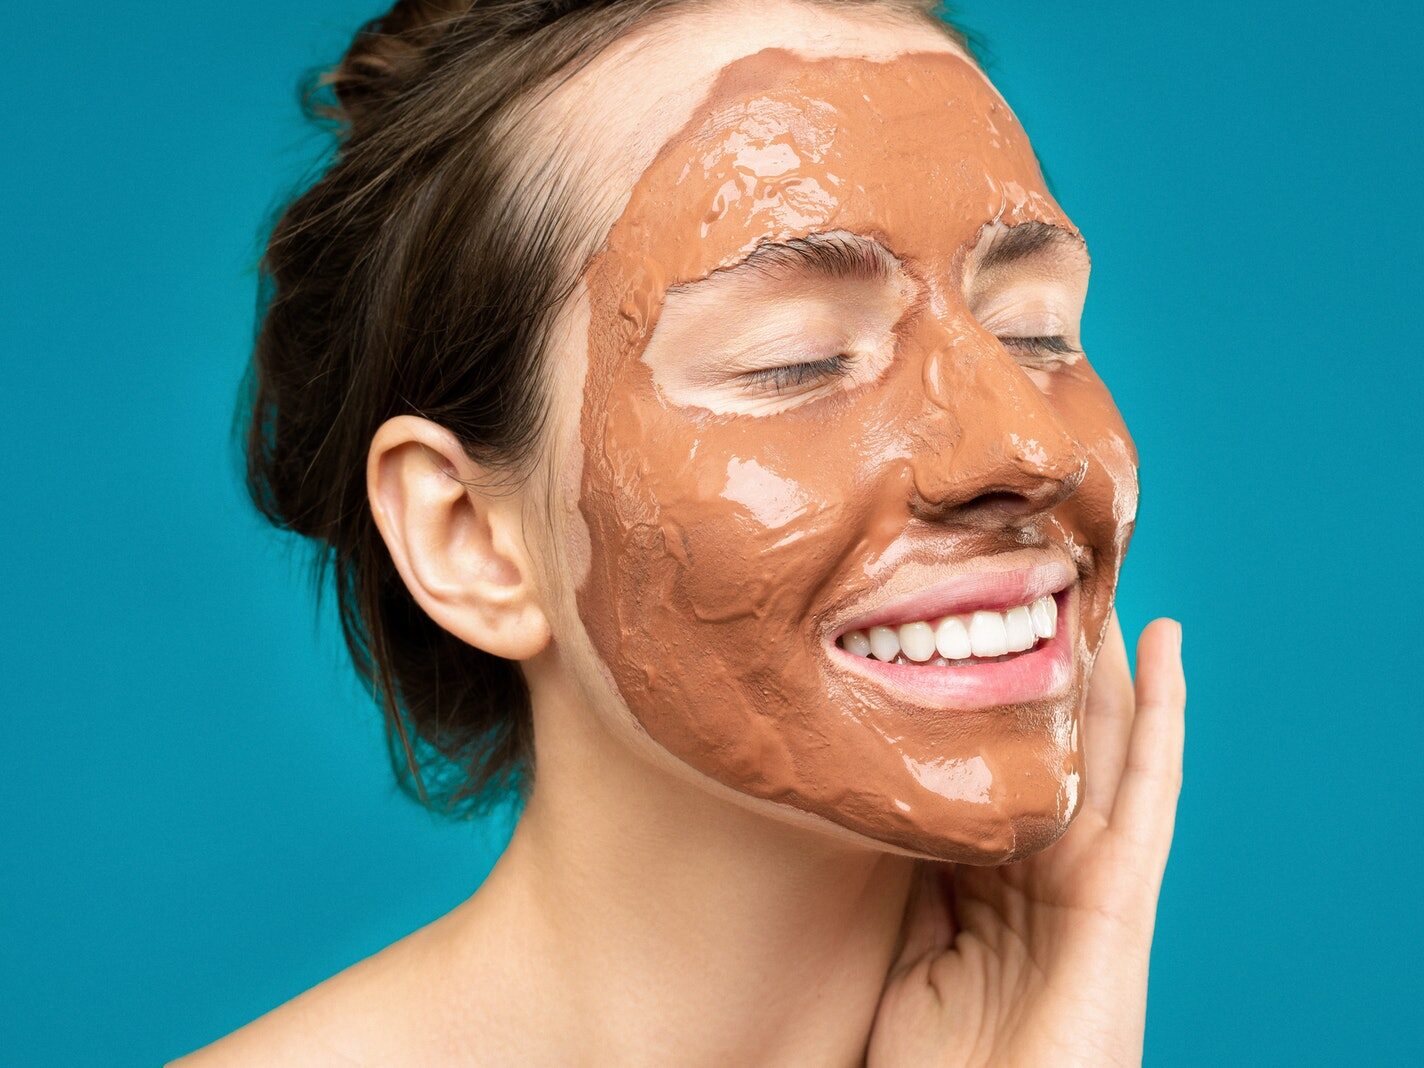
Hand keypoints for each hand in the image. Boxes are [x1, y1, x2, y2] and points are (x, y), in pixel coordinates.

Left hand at [868, 613, 1185, 1066]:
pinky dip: (1161, 711)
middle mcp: (1042, 866)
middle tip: (1036, 570)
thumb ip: (907, 878)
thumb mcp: (902, 950)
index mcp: (988, 880)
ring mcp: (1088, 876)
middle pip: (1048, 741)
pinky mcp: (1123, 895)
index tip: (967, 619)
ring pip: (1097, 743)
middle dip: (1044, 662)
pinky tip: (1163, 643)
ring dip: (1100, 660)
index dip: (987, 696)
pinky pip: (1147, 788)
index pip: (992, 764)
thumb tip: (877, 804)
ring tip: (1094, 575)